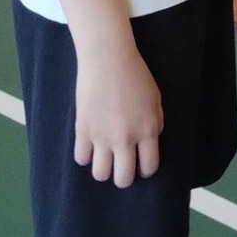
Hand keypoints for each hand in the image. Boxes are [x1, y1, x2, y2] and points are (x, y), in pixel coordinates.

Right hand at [74, 40, 163, 187]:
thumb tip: (151, 141)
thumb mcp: (155, 98)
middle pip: (123, 179)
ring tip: (104, 156)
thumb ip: (156, 122)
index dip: (145, 170)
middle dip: (123, 176)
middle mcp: (125, 138)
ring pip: (100, 174)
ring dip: (103, 168)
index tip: (141, 165)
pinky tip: (90, 145)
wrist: (108, 58)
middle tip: (121, 165)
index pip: (149, 167)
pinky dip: (86, 155)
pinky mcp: (83, 129)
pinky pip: (81, 158)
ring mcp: (102, 136)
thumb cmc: (135, 74)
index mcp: (147, 130)